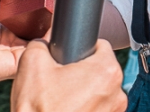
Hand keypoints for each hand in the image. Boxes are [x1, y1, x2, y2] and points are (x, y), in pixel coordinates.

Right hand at [10, 39, 126, 111]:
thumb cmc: (38, 109)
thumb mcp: (32, 63)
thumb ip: (42, 44)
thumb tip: (44, 45)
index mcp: (106, 71)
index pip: (100, 45)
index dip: (80, 48)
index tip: (68, 58)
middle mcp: (117, 94)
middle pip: (101, 70)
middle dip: (82, 72)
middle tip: (59, 81)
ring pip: (99, 93)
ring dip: (83, 93)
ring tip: (61, 100)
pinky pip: (96, 110)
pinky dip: (83, 110)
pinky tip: (65, 111)